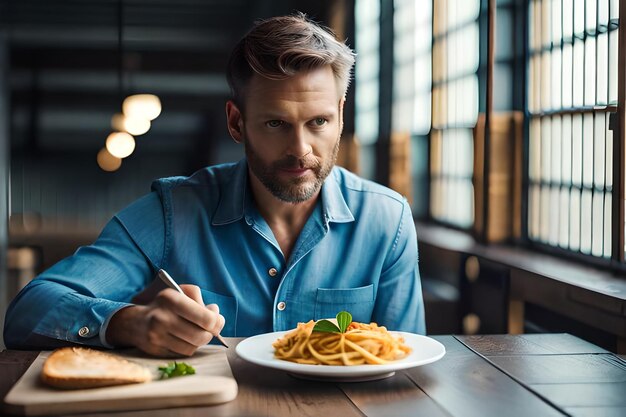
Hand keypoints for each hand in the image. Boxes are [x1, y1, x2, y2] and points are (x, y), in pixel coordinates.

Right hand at [107, 284, 224, 356]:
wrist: (136, 321)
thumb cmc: (165, 305)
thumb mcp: (181, 292)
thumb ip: (200, 300)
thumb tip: (215, 313)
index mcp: (171, 300)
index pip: (206, 319)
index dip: (217, 322)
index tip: (217, 320)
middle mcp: (162, 318)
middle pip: (201, 336)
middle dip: (210, 334)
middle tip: (209, 329)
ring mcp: (157, 336)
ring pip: (193, 347)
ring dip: (199, 342)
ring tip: (196, 332)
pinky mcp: (155, 350)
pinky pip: (183, 354)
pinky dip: (188, 347)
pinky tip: (185, 339)